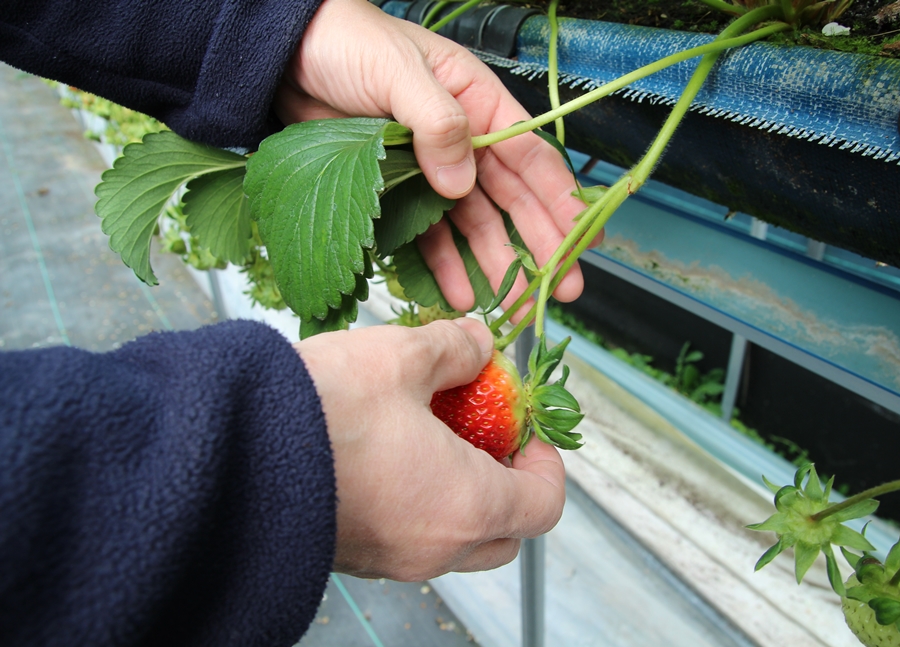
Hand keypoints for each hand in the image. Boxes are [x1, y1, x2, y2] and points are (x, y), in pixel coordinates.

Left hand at [275, 0, 591, 316]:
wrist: (285, 54)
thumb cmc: (347, 43)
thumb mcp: (399, 72)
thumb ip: (437, 122)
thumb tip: (461, 183)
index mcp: (477, 102)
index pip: (530, 156)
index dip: (560, 199)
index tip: (584, 237)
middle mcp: (462, 140)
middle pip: (512, 200)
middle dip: (541, 245)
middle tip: (563, 288)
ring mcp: (431, 169)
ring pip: (475, 224)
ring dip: (497, 264)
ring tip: (516, 306)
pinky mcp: (397, 192)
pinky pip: (428, 235)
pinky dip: (445, 265)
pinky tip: (461, 294)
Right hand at [293, 318, 565, 580]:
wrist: (226, 453)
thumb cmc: (322, 412)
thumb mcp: (401, 356)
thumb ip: (456, 348)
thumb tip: (479, 343)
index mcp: (465, 504)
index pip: (542, 505)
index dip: (546, 464)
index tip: (526, 430)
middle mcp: (434, 546)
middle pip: (504, 534)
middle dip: (507, 484)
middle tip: (486, 434)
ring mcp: (391, 560)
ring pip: (454, 540)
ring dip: (460, 492)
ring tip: (429, 434)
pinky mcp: (353, 556)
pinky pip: (408, 539)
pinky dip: (417, 503)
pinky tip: (386, 451)